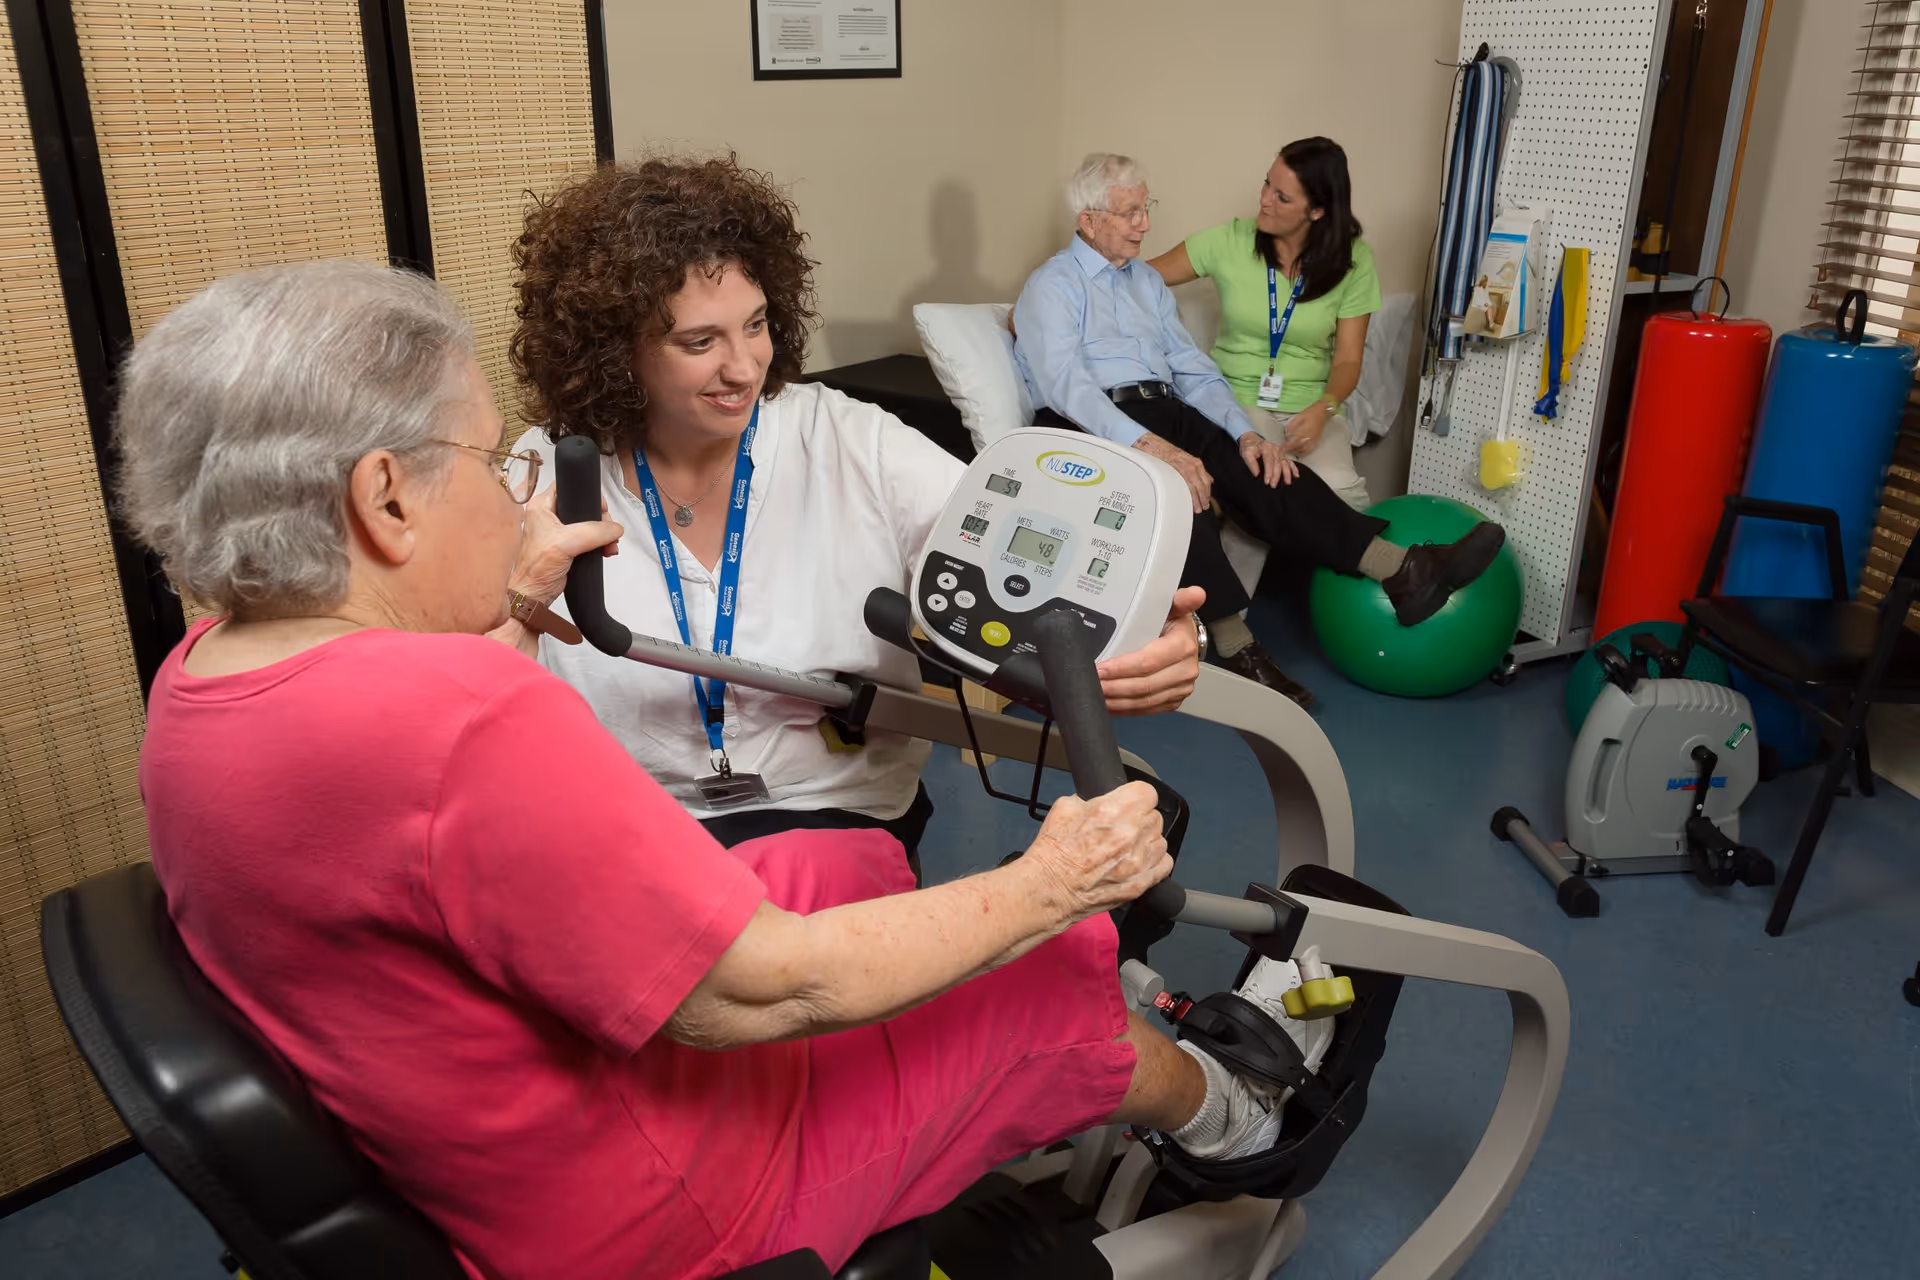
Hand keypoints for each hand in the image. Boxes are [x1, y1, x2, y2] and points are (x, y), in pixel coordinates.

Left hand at [508, 485, 623, 605]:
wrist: (535, 594)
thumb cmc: (536, 568)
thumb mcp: (567, 543)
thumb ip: (594, 532)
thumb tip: (615, 528)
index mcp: (541, 507)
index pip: (568, 488)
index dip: (586, 494)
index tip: (600, 507)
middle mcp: (549, 516)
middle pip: (583, 506)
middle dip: (600, 519)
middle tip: (608, 529)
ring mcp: (558, 532)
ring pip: (589, 523)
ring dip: (603, 533)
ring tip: (610, 544)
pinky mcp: (567, 547)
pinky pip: (590, 539)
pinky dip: (600, 543)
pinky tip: (607, 550)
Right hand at [1022, 782, 1170, 922]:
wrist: (1048, 889)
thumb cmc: (1052, 854)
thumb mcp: (1063, 808)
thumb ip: (1089, 800)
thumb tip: (1098, 801)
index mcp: (1112, 811)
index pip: (1147, 792)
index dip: (1137, 796)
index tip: (1131, 802)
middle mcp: (1129, 834)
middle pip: (1154, 816)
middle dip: (1139, 819)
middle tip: (1121, 827)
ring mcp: (1138, 861)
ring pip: (1160, 840)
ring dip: (1147, 840)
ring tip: (1128, 846)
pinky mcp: (1140, 883)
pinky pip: (1164, 864)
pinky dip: (1155, 861)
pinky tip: (1139, 861)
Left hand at [1097, 585, 1204, 714]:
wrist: (1186, 640)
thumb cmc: (1173, 623)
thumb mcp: (1174, 606)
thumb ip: (1180, 600)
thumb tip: (1195, 593)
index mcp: (1183, 647)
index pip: (1148, 662)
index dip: (1121, 668)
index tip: (1098, 669)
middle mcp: (1185, 672)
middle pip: (1143, 686)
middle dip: (1113, 687)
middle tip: (1089, 684)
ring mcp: (1180, 690)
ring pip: (1143, 702)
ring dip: (1116, 701)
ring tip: (1093, 696)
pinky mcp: (1172, 702)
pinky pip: (1145, 710)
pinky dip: (1124, 709)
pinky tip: (1107, 705)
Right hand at [1133, 433, 1211, 512]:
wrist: (1156, 447)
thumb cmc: (1169, 454)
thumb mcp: (1188, 460)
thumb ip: (1199, 471)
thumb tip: (1209, 480)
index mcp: (1196, 463)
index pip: (1206, 481)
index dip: (1207, 493)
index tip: (1206, 501)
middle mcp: (1192, 466)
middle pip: (1202, 486)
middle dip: (1203, 498)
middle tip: (1202, 507)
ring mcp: (1183, 469)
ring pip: (1193, 487)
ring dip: (1196, 499)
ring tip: (1196, 508)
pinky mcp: (1174, 472)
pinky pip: (1183, 486)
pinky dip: (1186, 495)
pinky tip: (1186, 501)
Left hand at [1237, 432, 1298, 487]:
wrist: (1252, 440)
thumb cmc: (1249, 448)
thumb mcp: (1246, 454)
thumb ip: (1251, 464)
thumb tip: (1257, 475)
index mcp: (1266, 447)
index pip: (1269, 461)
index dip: (1268, 472)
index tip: (1267, 481)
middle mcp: (1275, 448)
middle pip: (1278, 463)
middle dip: (1276, 475)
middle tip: (1273, 485)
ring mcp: (1280, 451)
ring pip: (1285, 463)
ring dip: (1287, 473)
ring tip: (1287, 482)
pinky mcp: (1282, 454)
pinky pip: (1289, 461)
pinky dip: (1293, 468)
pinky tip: (1296, 475)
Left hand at [1284, 402, 1330, 455]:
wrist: (1322, 413)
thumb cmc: (1309, 413)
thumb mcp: (1298, 417)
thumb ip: (1291, 426)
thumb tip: (1286, 435)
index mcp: (1303, 431)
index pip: (1292, 442)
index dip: (1286, 446)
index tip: (1280, 448)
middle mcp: (1308, 438)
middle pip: (1296, 448)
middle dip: (1289, 449)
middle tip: (1283, 449)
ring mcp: (1312, 441)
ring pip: (1302, 450)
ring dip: (1295, 451)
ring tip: (1290, 449)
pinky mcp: (1316, 442)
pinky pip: (1308, 450)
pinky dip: (1302, 452)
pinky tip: (1298, 450)